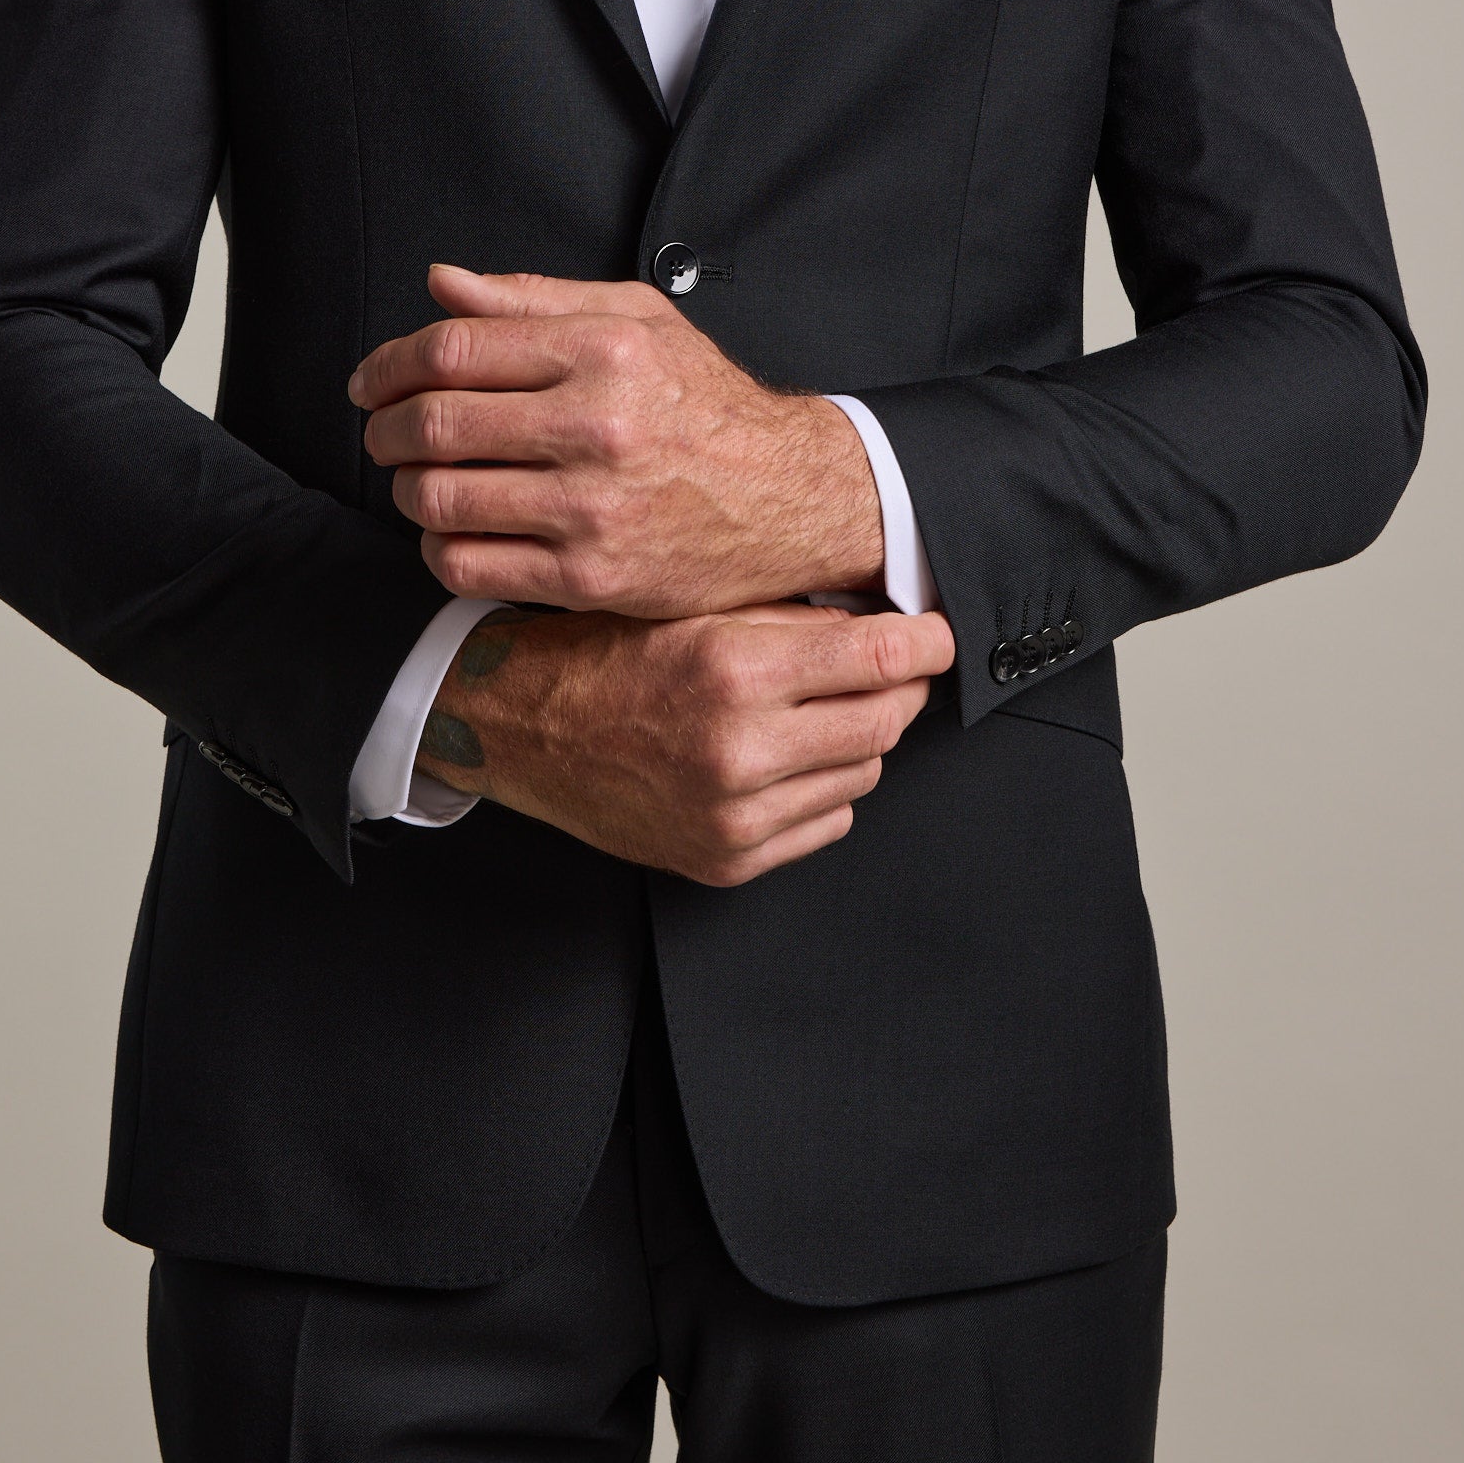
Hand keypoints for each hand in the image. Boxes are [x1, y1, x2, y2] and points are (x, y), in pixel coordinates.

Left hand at [350, 265, 885, 617]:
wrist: (790, 496)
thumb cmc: (707, 405)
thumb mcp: (637, 321)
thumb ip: (534, 299)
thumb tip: (444, 283)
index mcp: (602, 351)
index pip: (452, 351)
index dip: (389, 366)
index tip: (371, 383)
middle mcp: (596, 426)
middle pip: (434, 424)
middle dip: (385, 429)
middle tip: (383, 432)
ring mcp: (591, 508)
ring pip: (440, 498)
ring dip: (407, 489)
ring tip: (420, 479)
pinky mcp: (590, 576)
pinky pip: (468, 565)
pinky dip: (439, 547)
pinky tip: (455, 529)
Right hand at [413, 602, 955, 886]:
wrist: (525, 727)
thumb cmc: (607, 651)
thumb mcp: (696, 603)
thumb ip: (792, 612)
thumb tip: (882, 618)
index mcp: (735, 670)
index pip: (880, 661)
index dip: (926, 643)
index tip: (938, 634)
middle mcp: (740, 749)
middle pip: (885, 722)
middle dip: (900, 688)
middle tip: (892, 665)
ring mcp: (734, 815)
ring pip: (861, 773)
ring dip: (859, 736)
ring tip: (820, 707)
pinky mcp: (727, 859)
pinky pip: (826, 821)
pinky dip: (824, 787)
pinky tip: (789, 755)